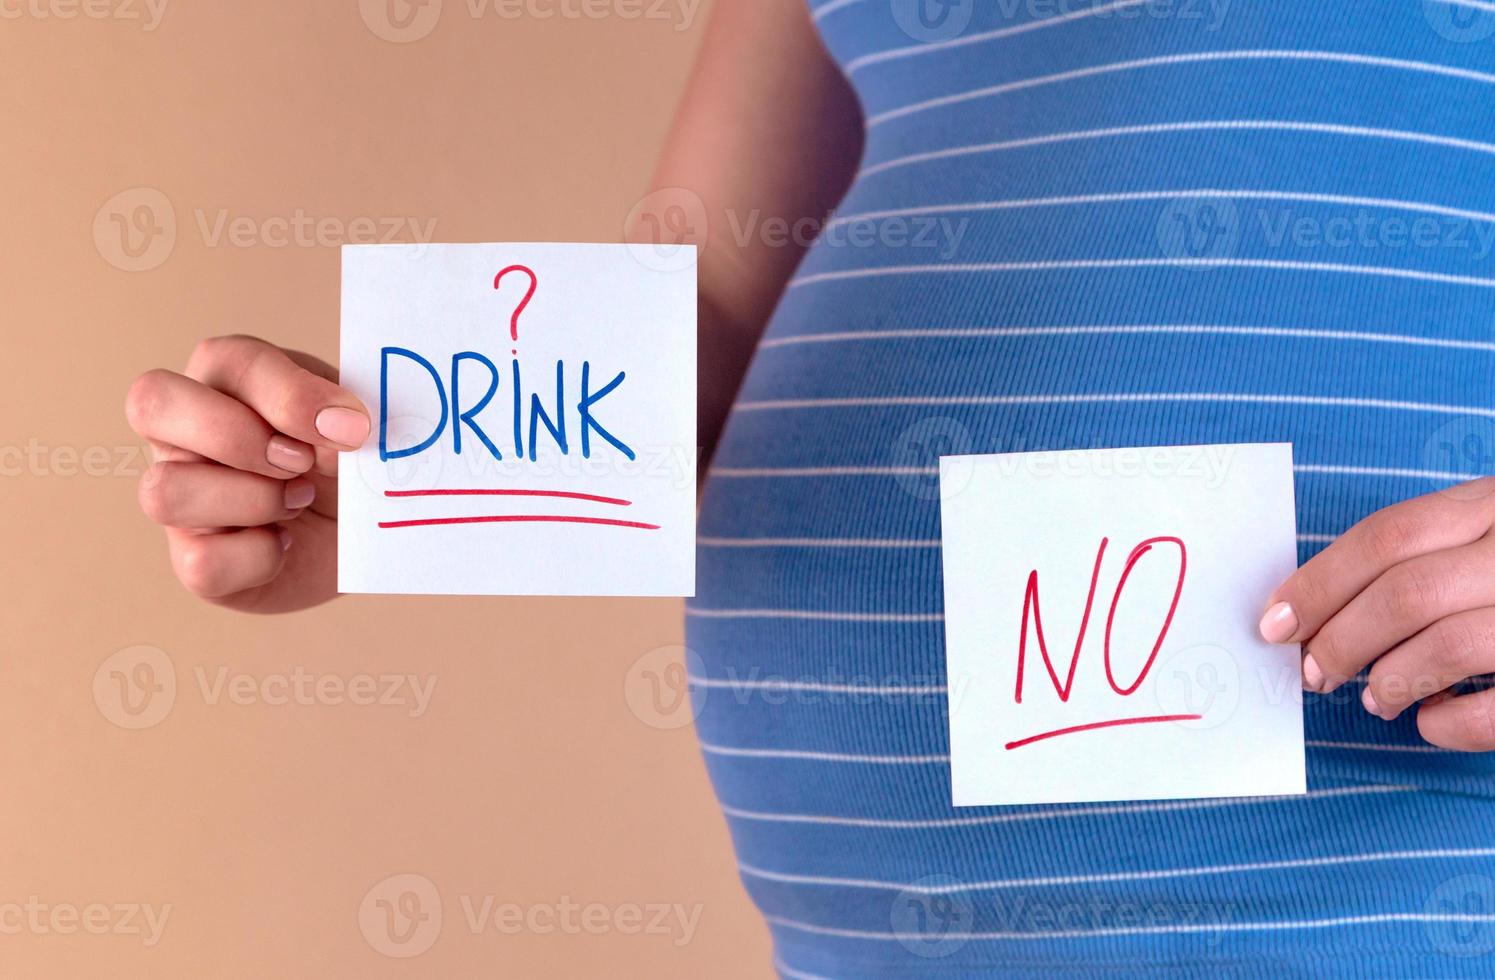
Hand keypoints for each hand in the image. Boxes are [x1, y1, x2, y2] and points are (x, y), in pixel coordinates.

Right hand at [125, 335, 369, 613]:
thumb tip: (341, 425)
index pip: (224, 359)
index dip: (289, 394)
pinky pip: (203, 563)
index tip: (351, 426)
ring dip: (252, 499)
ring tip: (300, 500)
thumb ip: (343, 411)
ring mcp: (181, 499)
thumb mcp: (354, 422)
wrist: (369, 530)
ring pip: (162, 492)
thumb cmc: (351, 462)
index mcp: (225, 381)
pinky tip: (290, 544)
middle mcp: (185, 434)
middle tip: (303, 461)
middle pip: (151, 403)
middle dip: (236, 435)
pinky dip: (261, 557)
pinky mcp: (195, 562)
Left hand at [1258, 479, 1494, 749]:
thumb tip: (1308, 615)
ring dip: (1390, 680)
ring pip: (1451, 645)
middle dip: (1341, 640)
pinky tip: (1430, 720)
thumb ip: (1417, 558)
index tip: (1274, 623)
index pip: (1387, 537)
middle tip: (1312, 672)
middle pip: (1407, 592)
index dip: (1319, 583)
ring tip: (1374, 699)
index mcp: (1494, 504)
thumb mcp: (1478, 535)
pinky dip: (1447, 724)